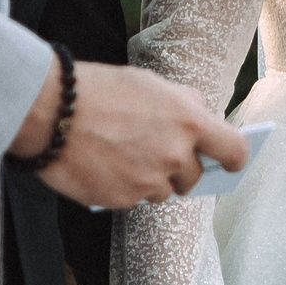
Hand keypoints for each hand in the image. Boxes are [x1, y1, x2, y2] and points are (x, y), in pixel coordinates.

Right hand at [14, 59, 250, 208]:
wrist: (51, 111)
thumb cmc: (99, 90)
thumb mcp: (151, 84)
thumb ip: (183, 105)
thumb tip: (201, 118)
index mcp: (188, 120)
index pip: (233, 150)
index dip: (234, 160)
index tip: (229, 164)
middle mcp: (174, 154)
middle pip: (193, 178)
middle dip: (178, 169)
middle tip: (150, 151)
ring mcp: (149, 181)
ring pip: (162, 192)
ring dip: (148, 180)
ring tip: (119, 154)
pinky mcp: (122, 200)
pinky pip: (132, 200)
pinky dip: (121, 188)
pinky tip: (101, 165)